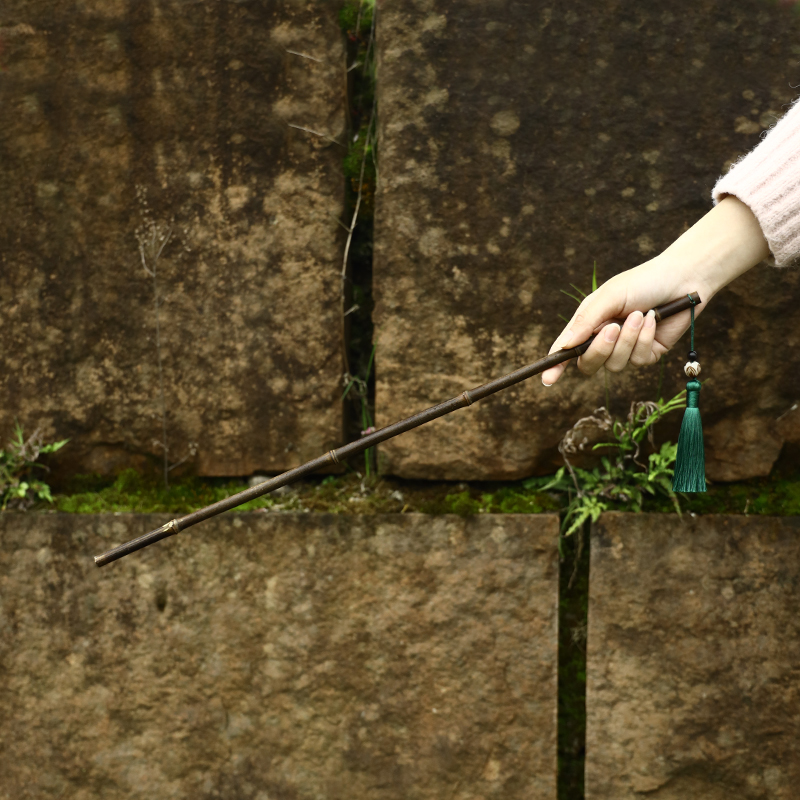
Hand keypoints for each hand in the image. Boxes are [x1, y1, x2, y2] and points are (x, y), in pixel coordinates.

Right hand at [541, 196, 769, 386]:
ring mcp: (626, 349)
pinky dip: (645, 338)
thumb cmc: (642, 282)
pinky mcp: (647, 354)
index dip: (556, 366)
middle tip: (612, 329)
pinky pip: (638, 359)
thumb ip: (585, 322)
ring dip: (628, 340)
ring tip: (640, 314)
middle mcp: (604, 339)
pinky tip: (653, 319)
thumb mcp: (608, 297)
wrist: (683, 279)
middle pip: (589, 364)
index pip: (567, 350)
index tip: (547, 379)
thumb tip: (564, 346)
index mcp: (589, 324)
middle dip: (600, 350)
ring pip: (615, 365)